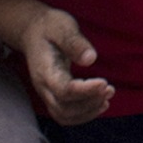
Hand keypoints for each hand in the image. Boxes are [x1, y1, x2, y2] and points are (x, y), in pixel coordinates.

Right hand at [17, 5, 112, 125]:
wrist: (32, 31)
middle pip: (64, 108)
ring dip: (88, 111)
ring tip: (107, 98)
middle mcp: (43, 87)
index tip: (104, 83)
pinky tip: (99, 104)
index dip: (85, 91)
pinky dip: (83, 114)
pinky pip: (65, 114)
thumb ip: (75, 42)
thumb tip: (91, 59)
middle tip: (109, 89)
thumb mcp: (63, 27)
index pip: (64, 90)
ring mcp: (46, 93)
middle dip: (89, 103)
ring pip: (64, 115)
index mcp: (45, 70)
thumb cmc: (50, 27)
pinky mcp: (52, 95)